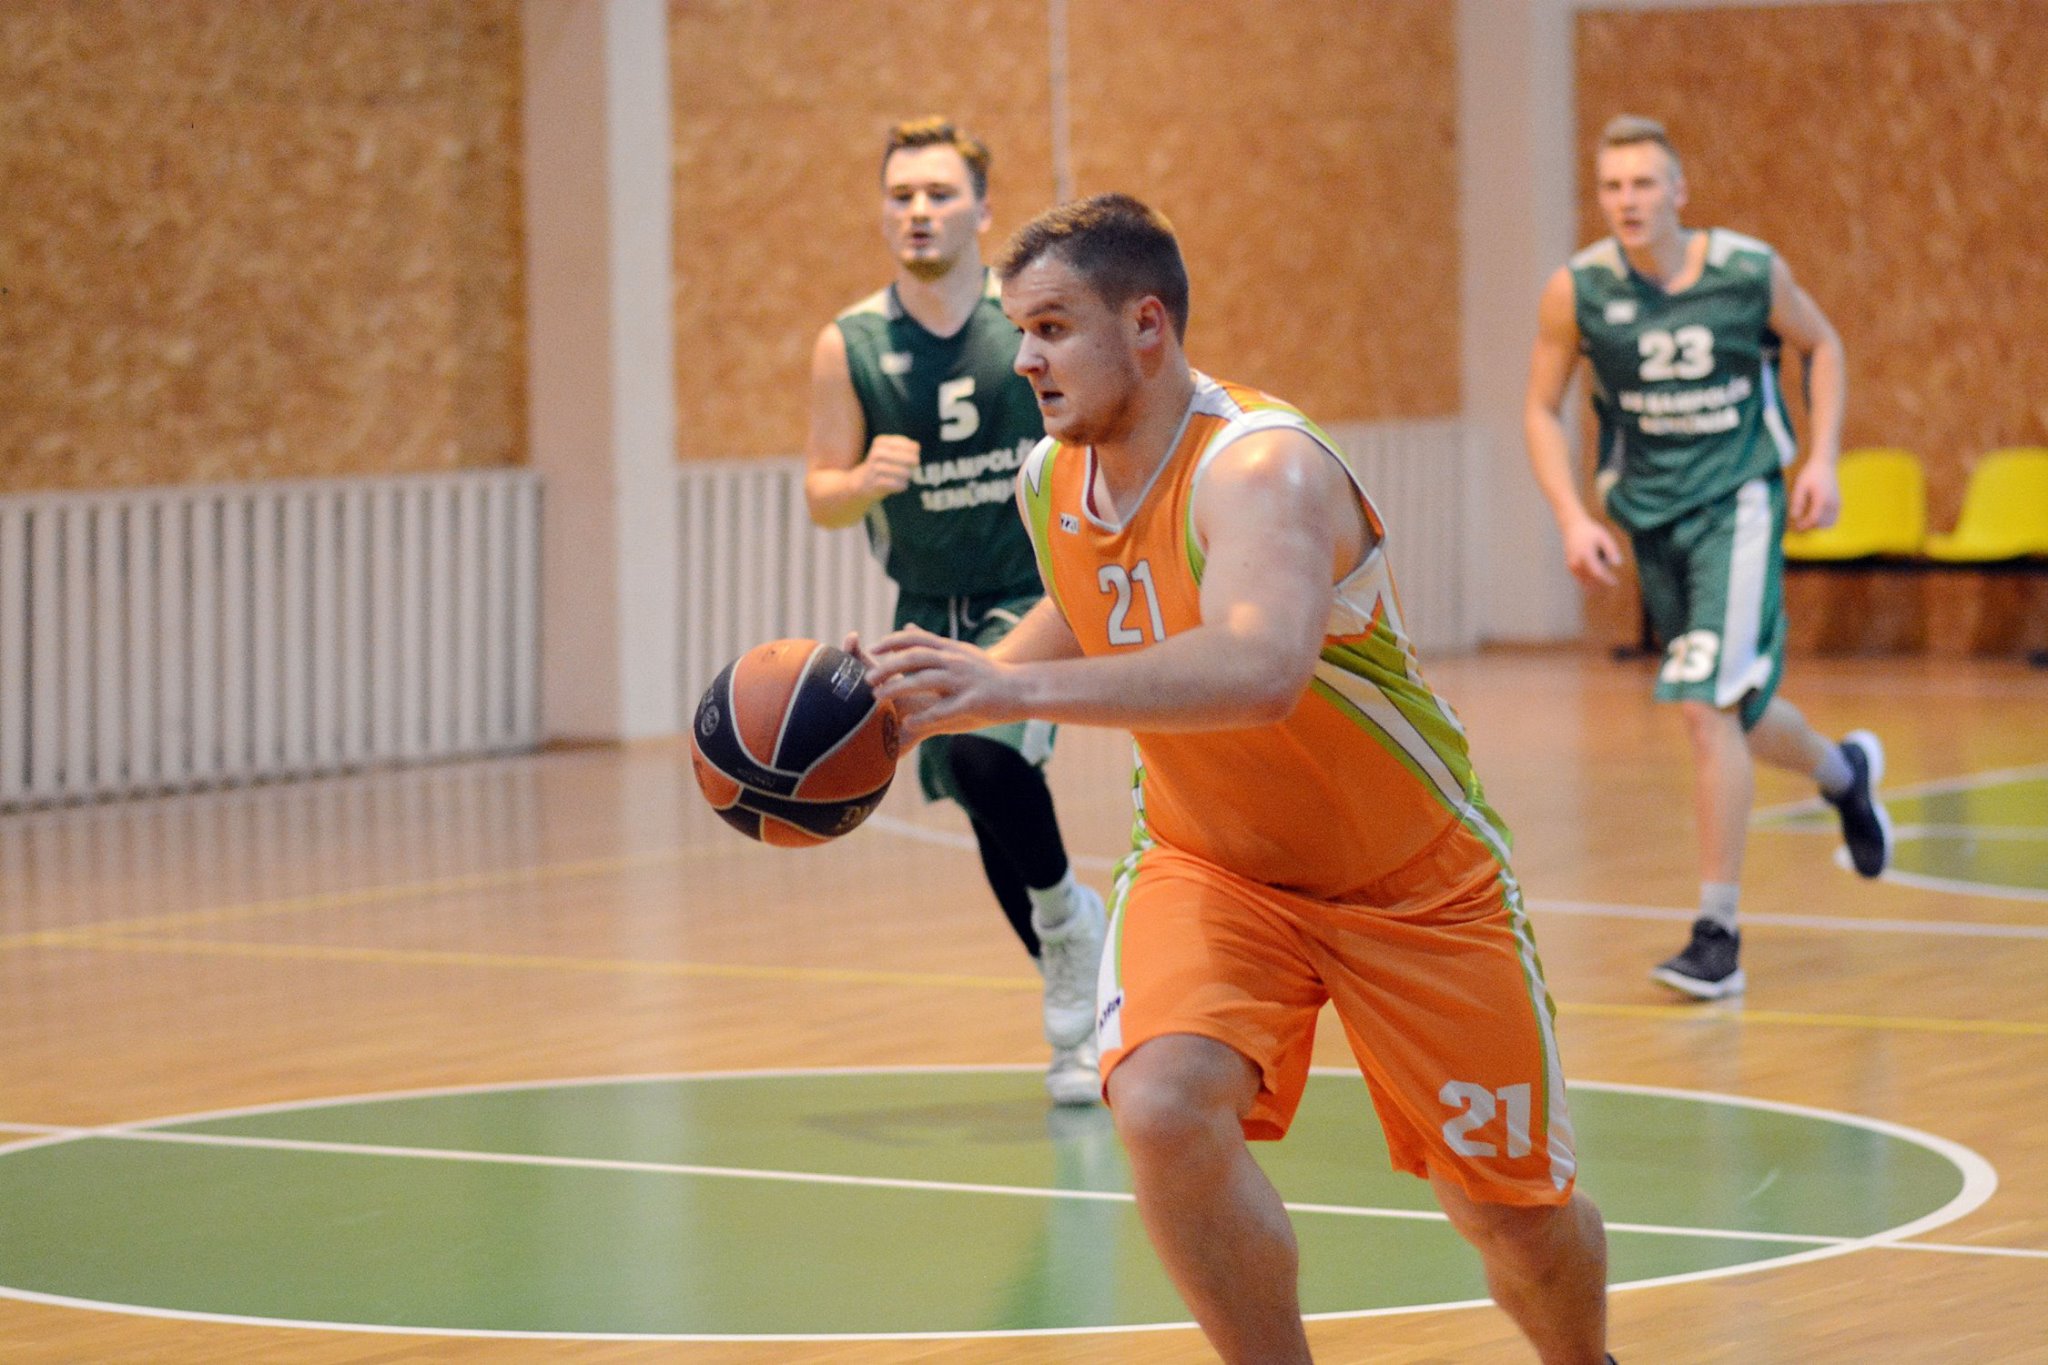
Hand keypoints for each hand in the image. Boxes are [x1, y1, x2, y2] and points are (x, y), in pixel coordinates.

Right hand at [859, 435, 919, 499]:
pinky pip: (898, 484)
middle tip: (911, 468)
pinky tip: (898, 484)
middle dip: (914, 465)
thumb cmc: (883, 464)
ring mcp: (875, 467)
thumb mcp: (892, 451)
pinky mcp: (875, 482)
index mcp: (881, 441)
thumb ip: (908, 449)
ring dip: (907, 476)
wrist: (862, 482)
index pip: (911, 446)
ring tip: (903, 477)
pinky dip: (902, 485)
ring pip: (905, 472)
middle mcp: (877, 452)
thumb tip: (915, 456)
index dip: (915, 452)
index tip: (913, 455)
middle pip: (910, 458)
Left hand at [864, 625, 1021, 739]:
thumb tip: (906, 627)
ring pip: (925, 681)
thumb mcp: (960, 651)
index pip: (916, 639)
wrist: (1025, 687)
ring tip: (878, 698)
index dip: (892, 642)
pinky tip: (908, 724)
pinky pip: (944, 709)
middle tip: (867, 679)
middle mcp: (956, 660)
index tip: (871, 649)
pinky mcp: (974, 701)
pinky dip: (924, 716)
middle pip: (915, 658)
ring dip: (898, 688)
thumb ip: (932, 643)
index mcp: (951, 649)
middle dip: (888, 667)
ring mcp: (965, 680)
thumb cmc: (989, 673)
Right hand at [1561, 516, 1623, 587]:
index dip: (1606, 579)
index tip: (1615, 582)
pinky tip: (1595, 584)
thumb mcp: (1604, 537)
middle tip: (1613, 584)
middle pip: (1590, 580)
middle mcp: (1576, 561)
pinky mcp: (1569, 567)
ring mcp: (1571, 565)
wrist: (1572, 526)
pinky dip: (1588, 583)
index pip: (1596, 572)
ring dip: (1594, 585)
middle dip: (1601, 584)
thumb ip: (1611, 550)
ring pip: (1583, 581)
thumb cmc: (1591, 531)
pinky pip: (1579, 579)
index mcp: (1585, 554)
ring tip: (1605, 585)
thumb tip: (1618, 564)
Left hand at [1788, 459, 1840, 531]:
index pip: (1814, 519)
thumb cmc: (1810, 474)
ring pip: (1829, 523)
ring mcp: (1837, 504)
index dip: (1804, 525)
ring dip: (1818, 525)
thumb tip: (1794, 517)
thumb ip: (1797, 502)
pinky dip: (1824, 522)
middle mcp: (1832, 503)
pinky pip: (1833, 519)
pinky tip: (1814, 516)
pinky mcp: (1839, 504)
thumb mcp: (1800, 486)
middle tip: (1799, 524)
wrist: (1825, 464)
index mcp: (1822, 498)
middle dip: (1810, 527)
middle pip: (1822, 524)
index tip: (1796, 527)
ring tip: (1806, 520)